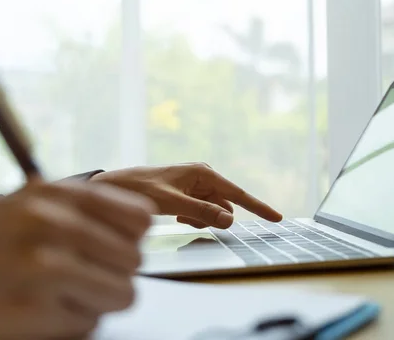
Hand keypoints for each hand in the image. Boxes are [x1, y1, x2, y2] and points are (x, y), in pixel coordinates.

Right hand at [0, 179, 154, 338]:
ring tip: (62, 292)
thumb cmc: (1, 240)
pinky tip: (40, 309)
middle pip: (134, 260)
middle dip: (112, 272)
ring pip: (122, 293)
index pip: (139, 217)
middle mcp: (52, 224)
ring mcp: (41, 268)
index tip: (107, 245)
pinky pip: (90, 323)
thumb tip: (144, 230)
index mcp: (60, 193)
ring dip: (97, 299)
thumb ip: (91, 210)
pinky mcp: (30, 311)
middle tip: (78, 273)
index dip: (128, 237)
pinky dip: (71, 323)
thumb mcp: (39, 206)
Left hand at [91, 163, 281, 228]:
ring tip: (177, 215)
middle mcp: (203, 176)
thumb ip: (202, 212)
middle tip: (186, 218)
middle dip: (212, 217)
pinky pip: (201, 210)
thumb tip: (230, 220)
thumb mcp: (172, 203)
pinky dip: (192, 217)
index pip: (238, 194)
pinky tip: (175, 214)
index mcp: (204, 173)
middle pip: (223, 205)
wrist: (116, 185)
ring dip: (199, 218)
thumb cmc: (141, 190)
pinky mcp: (188, 192)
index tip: (277, 218)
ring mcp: (196, 184)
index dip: (259, 207)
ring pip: (211, 210)